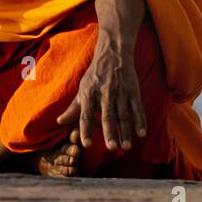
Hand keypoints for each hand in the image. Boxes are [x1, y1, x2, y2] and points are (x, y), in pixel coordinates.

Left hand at [55, 33, 147, 152]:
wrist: (113, 53)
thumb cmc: (95, 75)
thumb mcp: (82, 88)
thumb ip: (73, 107)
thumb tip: (59, 122)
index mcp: (89, 93)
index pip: (86, 114)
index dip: (86, 129)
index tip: (86, 144)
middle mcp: (105, 93)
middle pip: (108, 115)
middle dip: (110, 132)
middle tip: (112, 148)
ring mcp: (120, 92)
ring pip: (124, 114)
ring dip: (126, 131)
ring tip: (126, 147)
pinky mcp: (133, 90)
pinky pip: (137, 107)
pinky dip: (140, 120)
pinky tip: (141, 133)